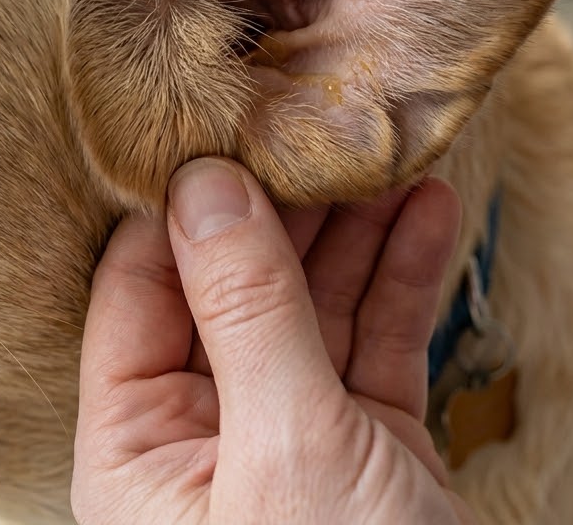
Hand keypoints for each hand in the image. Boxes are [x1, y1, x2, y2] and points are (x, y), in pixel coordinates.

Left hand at [72, 158, 475, 524]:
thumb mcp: (287, 448)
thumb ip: (246, 310)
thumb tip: (201, 186)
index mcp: (140, 449)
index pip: (140, 291)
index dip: (184, 206)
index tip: (229, 123)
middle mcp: (208, 435)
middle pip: (238, 285)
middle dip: (289, 206)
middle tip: (326, 126)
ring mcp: (293, 434)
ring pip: (316, 302)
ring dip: (358, 228)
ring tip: (391, 152)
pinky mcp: (366, 442)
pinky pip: (377, 338)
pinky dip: (405, 275)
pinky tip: (432, 211)